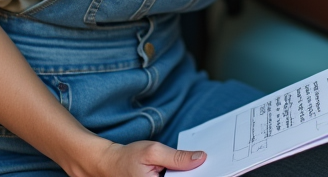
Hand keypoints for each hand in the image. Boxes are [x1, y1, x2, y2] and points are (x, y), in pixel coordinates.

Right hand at [77, 139, 206, 176]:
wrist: (108, 164)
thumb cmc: (128, 157)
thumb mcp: (153, 152)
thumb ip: (177, 157)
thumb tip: (201, 158)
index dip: (202, 176)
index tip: (219, 171)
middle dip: (198, 174)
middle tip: (212, 166)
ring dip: (191, 174)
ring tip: (203, 166)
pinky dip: (183, 175)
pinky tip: (191, 169)